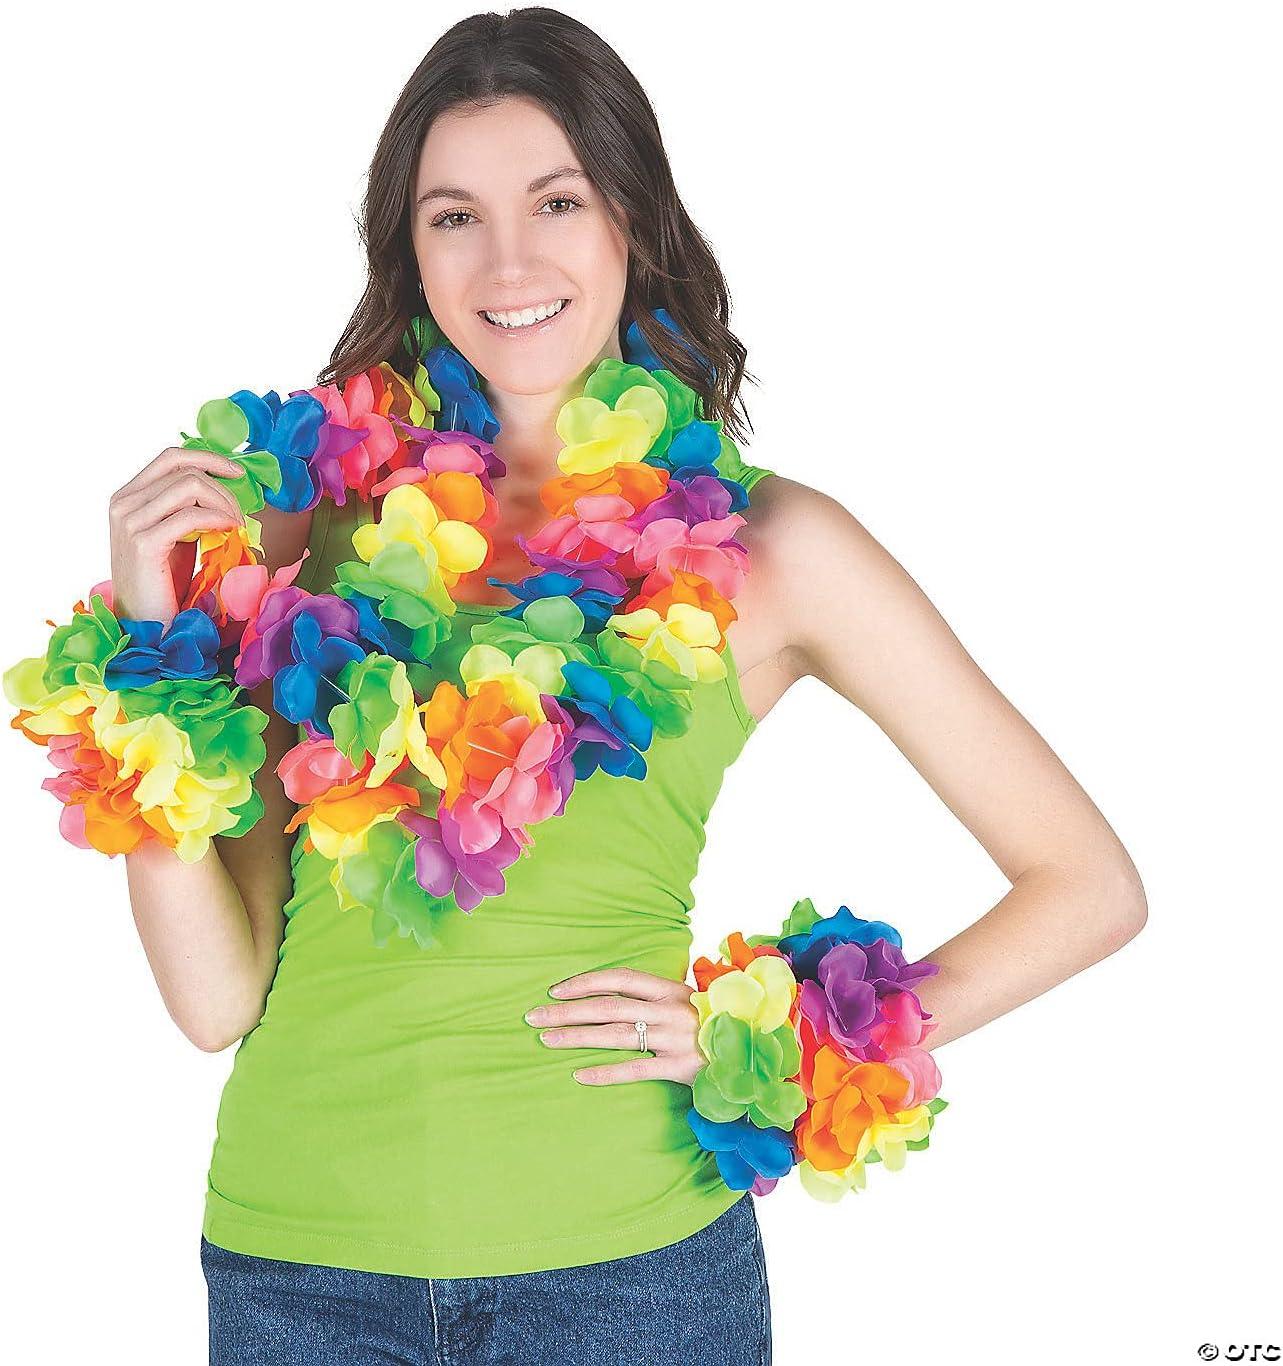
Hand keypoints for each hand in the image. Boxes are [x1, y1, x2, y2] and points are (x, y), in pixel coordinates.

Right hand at [108, 447, 246, 624]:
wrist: (146, 623)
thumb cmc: (163, 582)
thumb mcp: (176, 535)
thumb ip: (188, 508)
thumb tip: (224, 486)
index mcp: (128, 496)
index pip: (171, 457)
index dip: (208, 458)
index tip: (238, 473)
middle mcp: (123, 503)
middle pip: (186, 471)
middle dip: (223, 490)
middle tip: (240, 517)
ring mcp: (129, 522)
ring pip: (190, 486)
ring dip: (224, 504)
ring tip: (236, 527)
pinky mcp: (144, 543)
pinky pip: (191, 516)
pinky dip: (218, 520)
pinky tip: (229, 533)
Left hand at [524, 967, 703, 1086]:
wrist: (754, 1051)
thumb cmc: (715, 1025)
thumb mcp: (688, 1002)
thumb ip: (657, 998)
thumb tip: (616, 993)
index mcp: (670, 989)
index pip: (620, 978)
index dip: (586, 982)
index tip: (556, 990)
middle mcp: (669, 1010)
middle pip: (608, 1007)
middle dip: (567, 1010)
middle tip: (534, 1016)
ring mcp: (673, 1038)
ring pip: (615, 1035)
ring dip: (576, 1036)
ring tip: (546, 1039)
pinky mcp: (678, 1067)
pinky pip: (634, 1069)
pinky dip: (604, 1072)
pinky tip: (579, 1075)